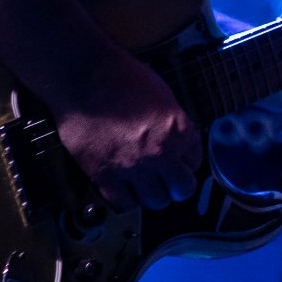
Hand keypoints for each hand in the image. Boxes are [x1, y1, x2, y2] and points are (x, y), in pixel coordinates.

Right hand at [53, 53, 203, 212]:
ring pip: (155, 201)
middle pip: (182, 190)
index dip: (187, 162)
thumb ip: (174, 124)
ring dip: (152, 194)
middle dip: (176, 185)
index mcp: (178, 130)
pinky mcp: (104, 175)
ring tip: (144, 184)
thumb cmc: (124, 78)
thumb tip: (177, 142)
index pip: (196, 161)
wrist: (85, 78)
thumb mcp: (163, 96)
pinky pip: (123, 203)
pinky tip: (124, 188)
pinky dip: (127, 199)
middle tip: (165, 178)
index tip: (178, 160)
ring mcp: (132, 167)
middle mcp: (160, 153)